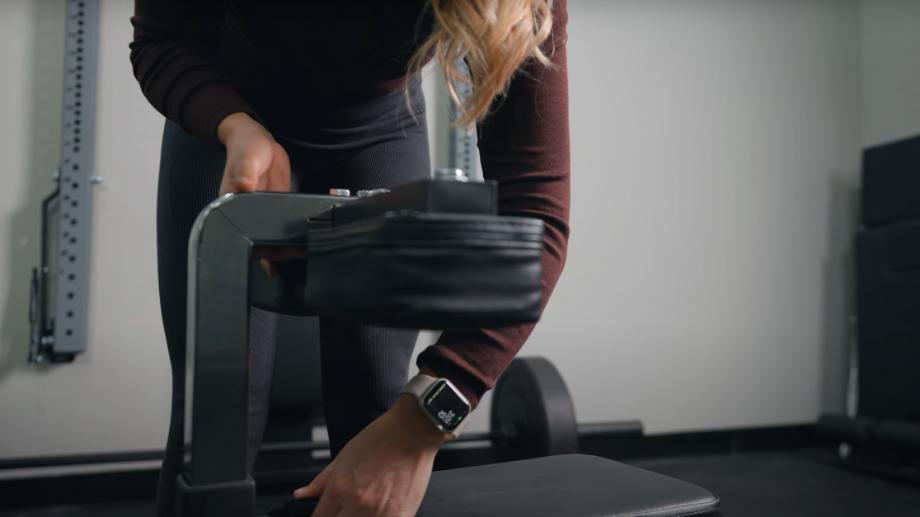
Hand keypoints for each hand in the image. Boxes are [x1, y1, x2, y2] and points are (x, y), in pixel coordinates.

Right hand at [218, 112, 291, 274]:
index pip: (243, 236)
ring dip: (287, 246)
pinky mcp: (278, 206)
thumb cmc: (245, 147)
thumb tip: (243, 186)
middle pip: (261, 241)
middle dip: (276, 254)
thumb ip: (244, 173)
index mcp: (233, 206)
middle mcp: (247, 213)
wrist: (258, 138)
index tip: (270, 262)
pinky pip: (286, 223)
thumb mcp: (245, 158)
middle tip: (293, 256)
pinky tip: (308, 237)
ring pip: (275, 236)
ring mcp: (264, 211)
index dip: (257, 251)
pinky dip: (295, 231)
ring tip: (303, 251)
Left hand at [293, 394, 449, 515]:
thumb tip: (302, 495)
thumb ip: (320, 482)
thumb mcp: (343, 457)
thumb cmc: (381, 439)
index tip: (323, 514)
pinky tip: (380, 510)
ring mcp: (381, 514)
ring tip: (364, 506)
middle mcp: (358, 505)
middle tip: (345, 507)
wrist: (413, 432)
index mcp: (340, 489)